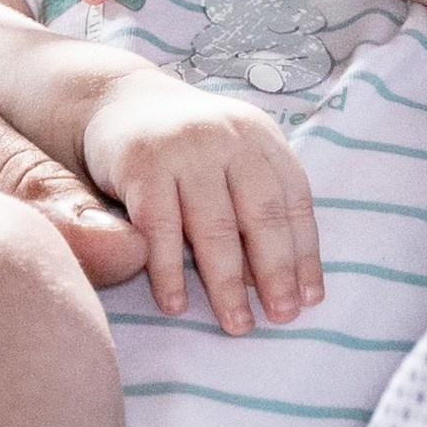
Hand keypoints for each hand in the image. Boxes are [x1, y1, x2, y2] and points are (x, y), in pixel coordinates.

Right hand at [79, 68, 322, 333]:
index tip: (310, 299)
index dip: (306, 252)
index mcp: (260, 135)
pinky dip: (169, 272)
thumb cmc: (186, 148)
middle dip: (275, 272)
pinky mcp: (142, 163)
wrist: (117, 102)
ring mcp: (184, 147)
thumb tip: (266, 283)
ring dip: (227, 284)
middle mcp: (227, 135)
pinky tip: (177, 305)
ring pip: (214, 227)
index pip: (294, 199)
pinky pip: (161, 229)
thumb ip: (251, 209)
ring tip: (237, 325)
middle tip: (282, 317)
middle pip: (261, 213)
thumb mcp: (230, 161)